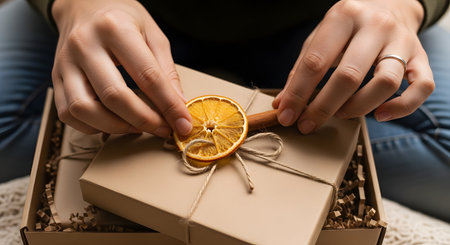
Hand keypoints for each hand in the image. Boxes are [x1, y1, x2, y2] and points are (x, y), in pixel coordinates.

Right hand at [51, 0, 191, 136]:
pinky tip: (112, 122)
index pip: (147, 76)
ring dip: (116, 127)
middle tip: (162, 129)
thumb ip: (166, 71)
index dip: (169, 106)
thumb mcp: (152, 34)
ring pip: (85, 109)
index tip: (182, 124)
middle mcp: (85, 44)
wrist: (84, 5)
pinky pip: (68, 114)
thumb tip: (178, 107)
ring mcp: (65, 62)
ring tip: (138, 127)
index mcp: (115, 28)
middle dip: (144, 120)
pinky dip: (92, 127)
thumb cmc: (122, 19)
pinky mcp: (56, 77)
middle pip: (114, 96)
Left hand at [273, 0, 433, 133]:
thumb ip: (301, 68)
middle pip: (349, 76)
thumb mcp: (320, 37)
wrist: (389, 4)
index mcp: (343, 16)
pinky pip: (422, 87)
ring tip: (340, 114)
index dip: (298, 94)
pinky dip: (402, 107)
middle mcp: (375, 26)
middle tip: (307, 124)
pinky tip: (380, 115)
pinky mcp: (421, 56)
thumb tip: (283, 103)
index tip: (286, 115)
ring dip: (358, 108)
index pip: (316, 61)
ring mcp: (402, 41)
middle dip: (323, 107)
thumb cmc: (347, 27)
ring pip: (385, 84)